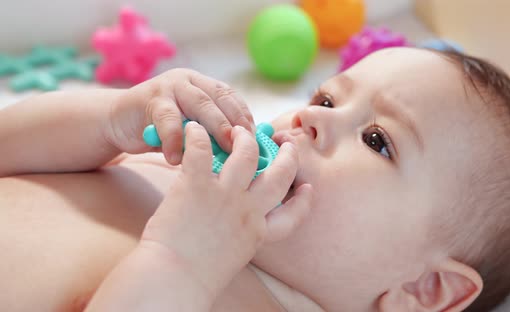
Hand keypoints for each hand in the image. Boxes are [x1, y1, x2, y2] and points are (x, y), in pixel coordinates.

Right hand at [106, 68, 255, 164]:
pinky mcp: (149, 99)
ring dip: (212, 129)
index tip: (256, 139)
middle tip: (243, 148)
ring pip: (199, 104)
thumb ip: (210, 136)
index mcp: (203, 85)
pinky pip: (167, 119)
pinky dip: (174, 139)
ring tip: (220, 152)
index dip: (244, 117)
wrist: (117, 122)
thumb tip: (241, 156)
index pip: (231, 97)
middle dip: (234, 123)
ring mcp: (169, 87)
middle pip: (219, 99)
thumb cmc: (160, 131)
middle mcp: (189, 81)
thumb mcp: (190, 130)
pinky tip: (176, 159)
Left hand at [139, 122, 312, 298]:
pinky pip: (202, 151)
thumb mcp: (232, 256)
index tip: (307, 188)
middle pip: (280, 176)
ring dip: (245, 139)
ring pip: (247, 154)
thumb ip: (240, 235)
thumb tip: (234, 221)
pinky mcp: (198, 185)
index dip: (303, 200)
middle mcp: (248, 210)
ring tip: (239, 131)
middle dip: (288, 157)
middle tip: (286, 145)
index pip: (292, 214)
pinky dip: (198, 136)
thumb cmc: (197, 277)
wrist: (174, 278)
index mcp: (258, 232)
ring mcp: (225, 195)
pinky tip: (194, 129)